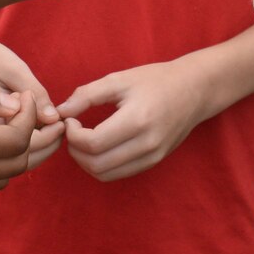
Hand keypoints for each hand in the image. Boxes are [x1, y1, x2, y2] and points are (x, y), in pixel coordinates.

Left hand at [57, 60, 207, 181]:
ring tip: (83, 139)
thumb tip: (59, 112)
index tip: (69, 119)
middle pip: (96, 164)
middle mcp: (147, 143)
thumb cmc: (155, 80)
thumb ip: (86, 95)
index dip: (72, 135)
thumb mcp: (119, 79)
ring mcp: (152, 156)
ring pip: (105, 174)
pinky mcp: (154, 161)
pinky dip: (101, 165)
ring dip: (85, 161)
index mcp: (137, 120)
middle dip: (75, 150)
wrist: (194, 90)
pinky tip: (99, 146)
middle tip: (72, 131)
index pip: (93, 143)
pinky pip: (119, 173)